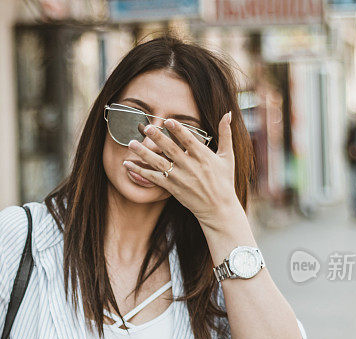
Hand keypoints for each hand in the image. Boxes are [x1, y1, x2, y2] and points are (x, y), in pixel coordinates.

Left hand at [122, 110, 238, 226]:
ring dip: (144, 153)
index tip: (168, 121)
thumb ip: (226, 134)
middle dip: (158, 138)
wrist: (218, 208)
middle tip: (146, 127)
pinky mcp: (172, 188)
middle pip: (171, 150)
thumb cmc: (224, 181)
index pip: (189, 140)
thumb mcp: (228, 156)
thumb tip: (228, 113)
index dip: (179, 130)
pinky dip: (140, 171)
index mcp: (204, 157)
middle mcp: (190, 167)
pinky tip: (127, 164)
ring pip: (159, 163)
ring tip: (131, 143)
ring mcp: (180, 178)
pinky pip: (153, 178)